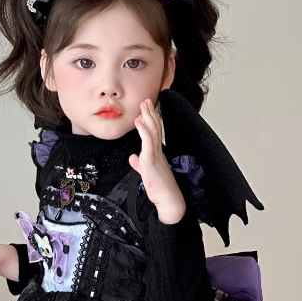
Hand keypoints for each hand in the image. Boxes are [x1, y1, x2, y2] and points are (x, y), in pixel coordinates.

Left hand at [129, 98, 185, 221]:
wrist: (169, 200)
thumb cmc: (160, 189)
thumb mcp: (146, 173)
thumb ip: (139, 164)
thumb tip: (132, 158)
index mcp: (157, 153)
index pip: (155, 132)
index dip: (151, 119)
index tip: (147, 108)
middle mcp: (158, 151)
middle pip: (155, 127)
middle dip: (150, 113)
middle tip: (146, 100)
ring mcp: (155, 155)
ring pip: (152, 131)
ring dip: (147, 117)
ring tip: (144, 104)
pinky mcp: (151, 161)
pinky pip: (147, 142)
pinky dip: (143, 130)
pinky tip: (139, 121)